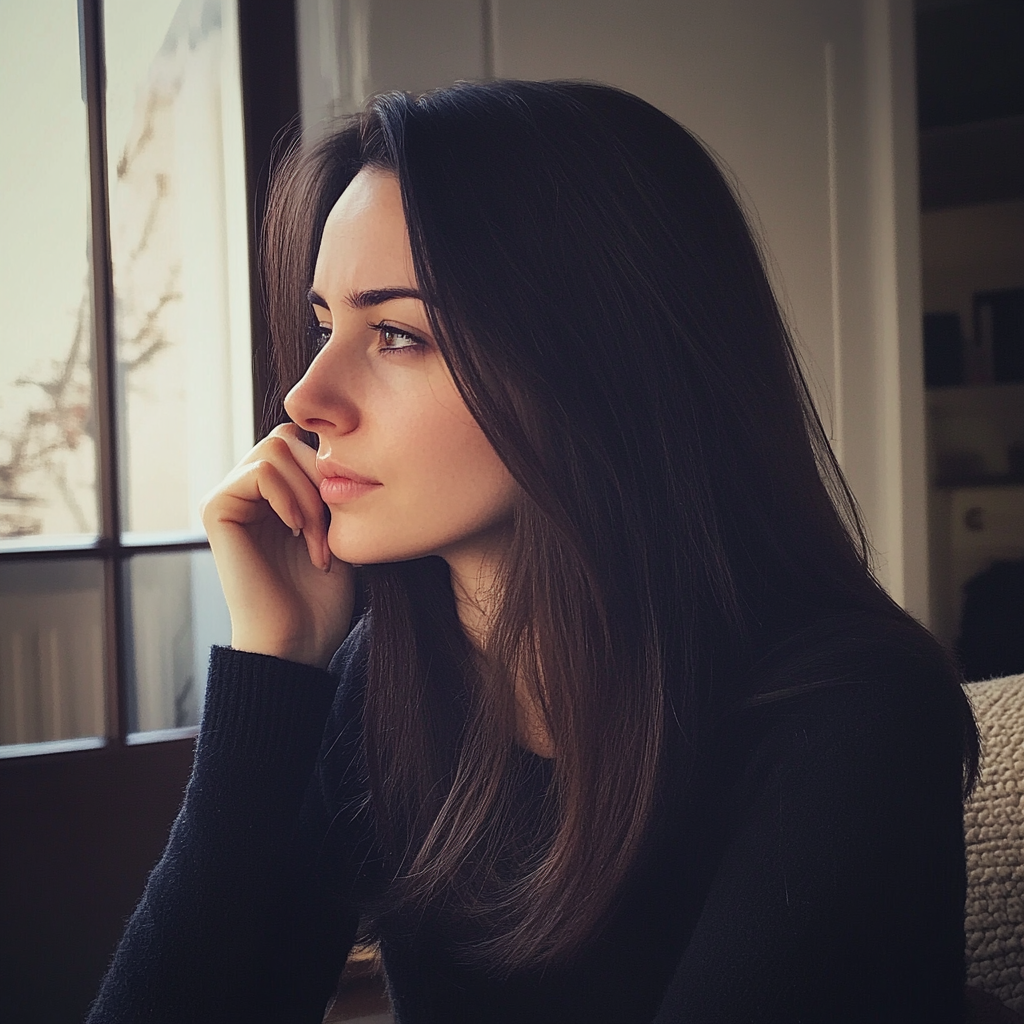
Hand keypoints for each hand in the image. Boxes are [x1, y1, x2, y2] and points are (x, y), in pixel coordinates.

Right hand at [200, 424, 354, 667]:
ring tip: (316, 540)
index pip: (302, 442)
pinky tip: (296, 531)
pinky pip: (258, 471)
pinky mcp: (216, 509)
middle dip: (320, 479)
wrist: (298, 640)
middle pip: (288, 437)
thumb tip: (337, 437)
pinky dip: (287, 496)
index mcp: (273, 493)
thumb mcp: (339, 528)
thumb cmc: (322, 595)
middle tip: (331, 531)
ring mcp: (229, 498)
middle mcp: (246, 491)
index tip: (345, 517)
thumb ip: (330, 484)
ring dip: (309, 495)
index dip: (329, 469)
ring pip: (275, 448)